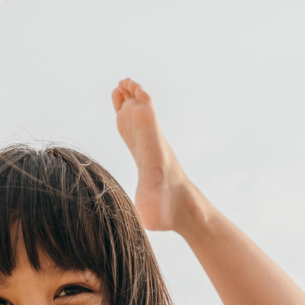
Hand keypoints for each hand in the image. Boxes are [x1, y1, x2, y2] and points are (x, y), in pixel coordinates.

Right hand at [111, 78, 202, 233]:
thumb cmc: (166, 214)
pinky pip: (134, 123)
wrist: (182, 209)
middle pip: (145, 116)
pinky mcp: (142, 146)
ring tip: (123, 84)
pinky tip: (121, 98)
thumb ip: (145, 218)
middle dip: (136, 99)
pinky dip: (127, 109)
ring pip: (139, 116)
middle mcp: (152, 146)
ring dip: (131, 99)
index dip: (144, 113)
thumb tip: (140, 221)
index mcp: (155, 161)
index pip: (151, 131)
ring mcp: (147, 144)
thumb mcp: (153, 219)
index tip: (138, 95)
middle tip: (125, 83)